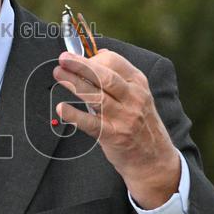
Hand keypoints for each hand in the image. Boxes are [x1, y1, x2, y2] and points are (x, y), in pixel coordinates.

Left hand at [53, 50, 179, 207]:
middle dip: (81, 65)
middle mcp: (133, 98)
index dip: (93, 57)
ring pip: (97, 96)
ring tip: (58, 74)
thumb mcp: (137, 95)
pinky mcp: (114, 136)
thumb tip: (95, 55)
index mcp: (138, 84)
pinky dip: (75, 115)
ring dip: (74, 83)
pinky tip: (62, 108)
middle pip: (105, 77)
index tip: (75, 56)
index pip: (115, 62)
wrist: (155, 158)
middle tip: (63, 58)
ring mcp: (124, 117)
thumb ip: (119, 77)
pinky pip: (91, 123)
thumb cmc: (141, 123)